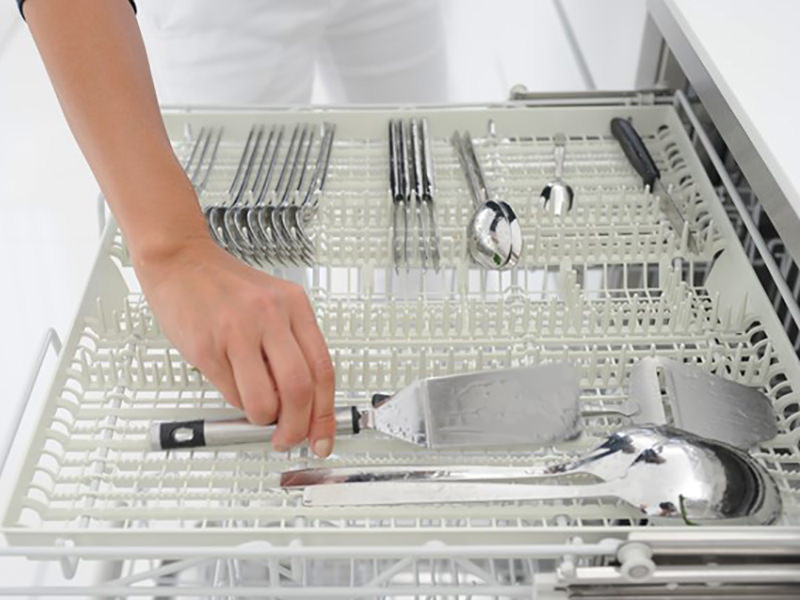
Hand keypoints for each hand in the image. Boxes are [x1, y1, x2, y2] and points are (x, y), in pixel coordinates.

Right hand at [135, 236, 335, 456]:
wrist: (180, 260)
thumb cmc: (225, 285)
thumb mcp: (273, 303)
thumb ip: (291, 345)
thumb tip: (303, 401)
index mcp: (295, 305)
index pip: (323, 370)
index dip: (326, 413)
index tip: (322, 436)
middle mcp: (271, 316)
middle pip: (299, 389)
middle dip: (297, 427)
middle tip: (288, 438)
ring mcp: (238, 332)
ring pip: (265, 400)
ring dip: (264, 419)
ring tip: (258, 413)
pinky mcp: (206, 347)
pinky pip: (231, 393)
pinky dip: (237, 402)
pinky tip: (235, 387)